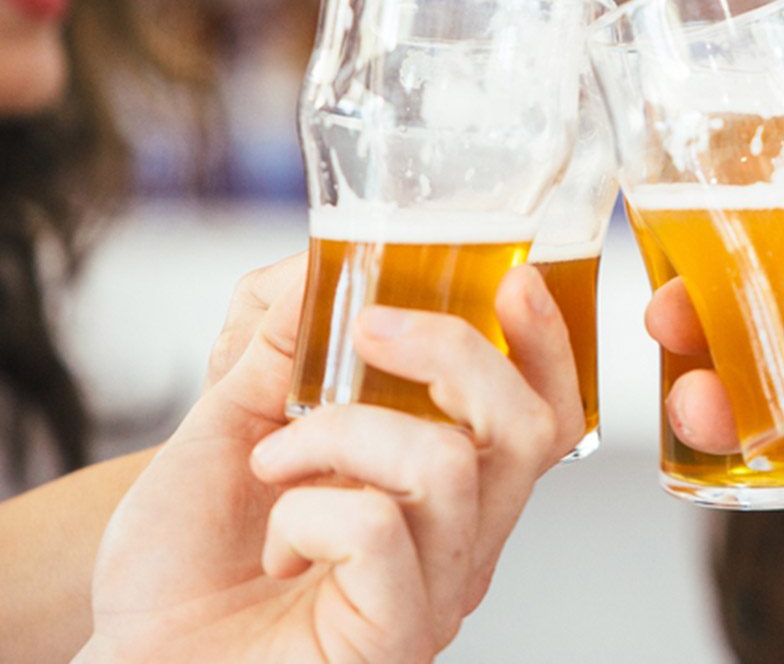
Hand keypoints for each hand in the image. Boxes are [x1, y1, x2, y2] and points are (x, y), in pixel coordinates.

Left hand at [78, 258, 581, 662]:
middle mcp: (461, 537)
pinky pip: (381, 529)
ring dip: (345, 428)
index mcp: (450, 485)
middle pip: (531, 426)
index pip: (545, 411)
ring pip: (451, 462)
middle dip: (457, 349)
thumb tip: (319, 262)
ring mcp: (433, 591)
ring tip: (277, 454)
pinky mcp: (393, 637)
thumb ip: (281, 341)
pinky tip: (277, 538)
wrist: (130, 653)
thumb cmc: (189, 553)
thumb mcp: (231, 417)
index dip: (548, 344)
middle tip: (373, 327)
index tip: (515, 279)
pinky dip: (310, 507)